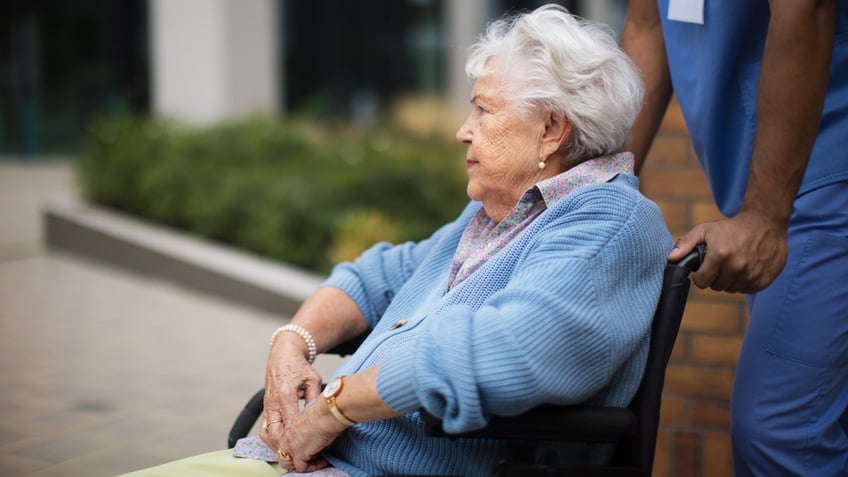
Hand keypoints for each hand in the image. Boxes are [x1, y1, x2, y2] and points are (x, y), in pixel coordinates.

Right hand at [260, 333, 322, 452]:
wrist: (283, 354)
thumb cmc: (299, 366)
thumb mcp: (313, 379)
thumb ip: (314, 398)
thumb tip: (321, 415)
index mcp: (285, 394)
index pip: (290, 423)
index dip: (299, 437)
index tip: (310, 445)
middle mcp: (272, 402)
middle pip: (274, 433)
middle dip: (286, 446)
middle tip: (300, 454)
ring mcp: (267, 405)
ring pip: (266, 433)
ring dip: (277, 445)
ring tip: (291, 451)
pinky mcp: (266, 407)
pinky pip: (264, 428)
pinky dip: (272, 438)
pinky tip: (284, 443)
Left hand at [276, 397, 348, 471]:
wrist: (327, 413)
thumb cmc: (325, 411)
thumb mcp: (312, 417)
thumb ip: (310, 426)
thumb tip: (318, 431)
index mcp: (290, 425)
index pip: (285, 441)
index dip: (293, 447)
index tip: (306, 448)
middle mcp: (287, 436)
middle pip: (283, 454)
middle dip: (294, 458)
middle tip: (309, 457)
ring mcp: (291, 446)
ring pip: (288, 463)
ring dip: (302, 463)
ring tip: (316, 460)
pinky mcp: (299, 454)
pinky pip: (302, 468)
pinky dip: (314, 466)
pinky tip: (324, 461)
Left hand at [667, 210, 788, 292]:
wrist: (765, 223)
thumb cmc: (731, 228)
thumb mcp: (705, 230)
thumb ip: (686, 244)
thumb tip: (671, 258)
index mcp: (720, 255)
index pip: (702, 282)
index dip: (701, 276)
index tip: (705, 268)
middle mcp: (737, 266)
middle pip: (717, 287)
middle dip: (716, 277)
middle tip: (721, 263)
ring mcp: (752, 274)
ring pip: (732, 289)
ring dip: (731, 280)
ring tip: (735, 263)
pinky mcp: (765, 279)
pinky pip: (748, 289)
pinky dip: (745, 281)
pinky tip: (747, 267)